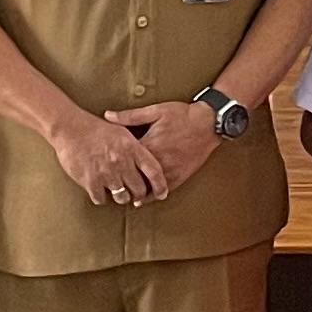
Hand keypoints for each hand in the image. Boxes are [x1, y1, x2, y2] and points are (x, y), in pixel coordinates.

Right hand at [52, 111, 172, 207]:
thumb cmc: (96, 129)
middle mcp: (122, 162)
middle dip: (139, 194)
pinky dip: (101, 197)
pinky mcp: (91, 181)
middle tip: (136, 194)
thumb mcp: (122, 131)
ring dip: (122, 197)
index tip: (162, 193)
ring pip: (122, 197)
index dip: (161, 186)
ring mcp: (107, 173)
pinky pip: (102, 199)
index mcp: (132, 148)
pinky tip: (100, 191)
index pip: (154, 171)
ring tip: (119, 192)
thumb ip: (136, 147)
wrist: (70, 129)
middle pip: (139, 189)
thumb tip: (147, 160)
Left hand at [108, 98, 222, 198]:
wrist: (208, 123)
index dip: (112, 165)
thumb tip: (108, 116)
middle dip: (121, 181)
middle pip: (134, 177)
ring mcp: (169, 171)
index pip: (125, 160)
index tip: (102, 166)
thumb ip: (130, 116)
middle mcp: (158, 161)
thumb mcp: (155, 111)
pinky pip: (163, 191)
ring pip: (147, 188)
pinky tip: (142, 200)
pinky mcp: (180, 176)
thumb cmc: (182, 115)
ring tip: (121, 195)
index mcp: (149, 145)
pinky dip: (151, 196)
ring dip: (134, 192)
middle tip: (107, 185)